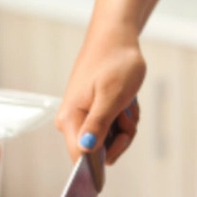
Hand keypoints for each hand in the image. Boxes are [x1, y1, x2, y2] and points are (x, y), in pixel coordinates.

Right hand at [55, 25, 145, 163]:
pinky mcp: (94, 111)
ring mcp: (84, 116)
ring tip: (126, 101)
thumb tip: (85, 150)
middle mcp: (72, 121)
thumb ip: (98, 126)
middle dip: (121, 136)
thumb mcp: (112, 97)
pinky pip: (114, 127)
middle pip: (99, 152)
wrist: (116, 37)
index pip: (81, 158)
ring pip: (111, 140)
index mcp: (70, 119)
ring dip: (126, 124)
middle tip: (126, 112)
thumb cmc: (115, 62)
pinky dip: (125, 116)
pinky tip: (126, 100)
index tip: (121, 139)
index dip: (102, 159)